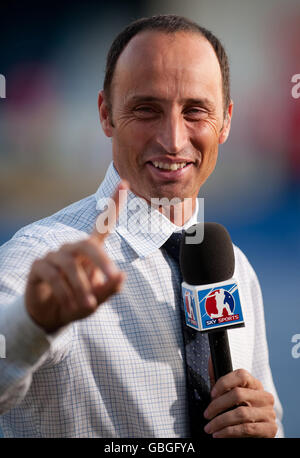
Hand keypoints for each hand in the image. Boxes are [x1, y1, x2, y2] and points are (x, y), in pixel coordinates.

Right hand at [25, 180, 128, 332]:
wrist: (52, 316)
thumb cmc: (79, 302)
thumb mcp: (97, 299)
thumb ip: (109, 289)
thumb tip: (122, 276)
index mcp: (90, 251)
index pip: (103, 224)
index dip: (114, 204)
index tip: (125, 182)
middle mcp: (72, 249)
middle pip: (88, 244)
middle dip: (102, 261)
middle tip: (112, 278)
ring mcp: (54, 256)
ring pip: (69, 265)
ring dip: (81, 287)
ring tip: (87, 305)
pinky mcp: (39, 266)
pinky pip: (53, 275)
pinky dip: (64, 292)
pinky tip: (68, 305)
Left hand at [203, 367, 277, 437]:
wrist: (253, 436)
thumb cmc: (239, 412)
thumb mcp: (229, 396)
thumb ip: (220, 380)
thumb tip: (210, 358)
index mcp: (255, 385)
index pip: (241, 375)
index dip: (224, 383)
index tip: (211, 394)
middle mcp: (264, 396)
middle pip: (238, 394)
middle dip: (217, 405)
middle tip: (207, 414)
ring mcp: (269, 412)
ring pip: (241, 413)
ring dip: (220, 422)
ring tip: (209, 428)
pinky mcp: (270, 428)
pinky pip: (246, 428)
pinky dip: (229, 432)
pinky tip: (219, 434)